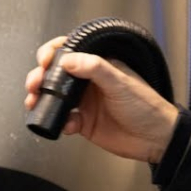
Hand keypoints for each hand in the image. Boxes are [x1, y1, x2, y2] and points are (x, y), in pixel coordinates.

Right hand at [24, 36, 180, 163]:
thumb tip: (69, 59)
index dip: (54, 52)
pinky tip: (66, 124)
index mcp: (99, 65)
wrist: (156, 139)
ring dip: (42, 99)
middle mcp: (90, 82)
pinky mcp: (84, 123)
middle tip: (34, 83)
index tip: (45, 60)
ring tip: (35, 102)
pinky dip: (59, 122)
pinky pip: (63, 120)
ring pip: (55, 98)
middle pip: (56, 75)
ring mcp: (85, 102)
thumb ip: (95, 68)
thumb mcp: (121, 82)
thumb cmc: (147, 107)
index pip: (71, 51)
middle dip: (40, 77)